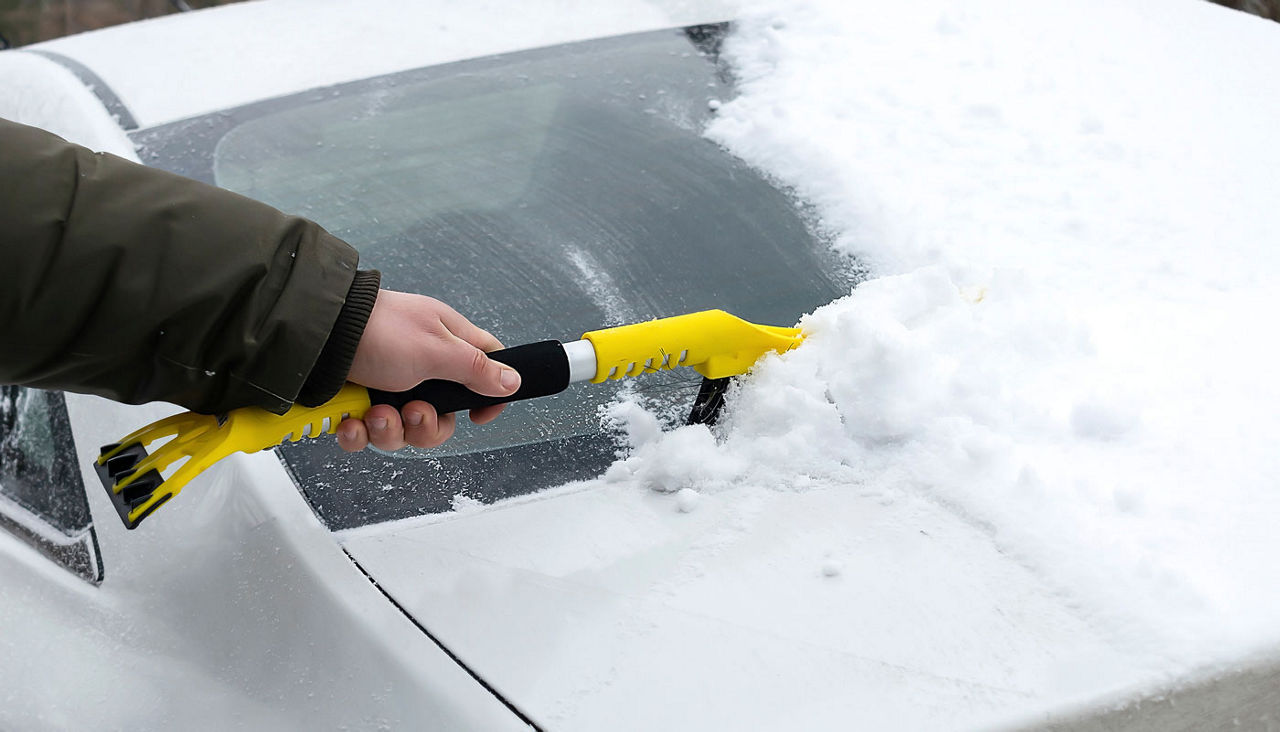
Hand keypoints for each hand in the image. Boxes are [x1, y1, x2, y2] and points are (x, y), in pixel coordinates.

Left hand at [337, 290, 520, 451]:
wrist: (315, 334)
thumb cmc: (378, 329)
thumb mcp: (436, 350)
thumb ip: (477, 369)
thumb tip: (514, 381)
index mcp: (447, 345)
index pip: (485, 370)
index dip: (487, 397)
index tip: (477, 415)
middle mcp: (420, 368)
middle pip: (441, 416)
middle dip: (426, 426)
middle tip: (412, 411)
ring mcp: (387, 386)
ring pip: (403, 431)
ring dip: (389, 431)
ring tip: (374, 413)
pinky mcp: (357, 402)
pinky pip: (367, 435)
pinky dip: (359, 434)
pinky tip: (351, 422)